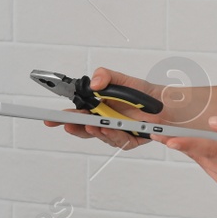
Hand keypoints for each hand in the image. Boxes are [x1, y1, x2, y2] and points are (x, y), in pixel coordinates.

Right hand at [42, 67, 163, 150]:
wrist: (166, 103)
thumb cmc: (143, 93)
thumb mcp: (122, 79)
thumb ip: (106, 76)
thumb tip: (94, 83)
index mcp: (98, 108)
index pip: (77, 114)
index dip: (63, 117)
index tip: (51, 118)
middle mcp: (105, 121)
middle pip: (84, 129)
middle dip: (74, 128)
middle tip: (67, 124)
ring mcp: (116, 132)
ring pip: (100, 136)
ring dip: (95, 132)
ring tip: (91, 126)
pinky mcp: (129, 140)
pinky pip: (119, 141)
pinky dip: (113, 135)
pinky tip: (110, 129)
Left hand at [161, 115, 216, 207]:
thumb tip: (212, 123)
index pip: (209, 151)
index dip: (186, 144)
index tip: (167, 139)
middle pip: (202, 156)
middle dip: (182, 142)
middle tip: (158, 130)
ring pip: (205, 163)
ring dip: (197, 149)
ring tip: (188, 136)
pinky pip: (213, 169)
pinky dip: (209, 157)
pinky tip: (216, 148)